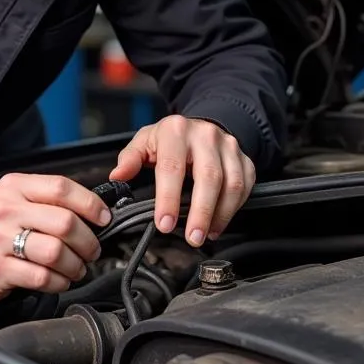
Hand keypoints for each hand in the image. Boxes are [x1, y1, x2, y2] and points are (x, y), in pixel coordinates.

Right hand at [0, 173, 110, 300]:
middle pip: (65, 223)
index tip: (103, 218)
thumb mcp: (18, 200)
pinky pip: (42, 278)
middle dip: (88, 242)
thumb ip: (51, 201)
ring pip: (56, 252)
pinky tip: (59, 279)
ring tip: (76, 267)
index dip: (90, 204)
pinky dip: (59, 282)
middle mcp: (5, 210)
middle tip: (92, 250)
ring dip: (76, 265)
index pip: (61, 188)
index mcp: (15, 187)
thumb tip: (97, 214)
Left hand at [110, 116, 255, 246]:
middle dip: (201, 212)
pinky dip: (234, 209)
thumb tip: (117, 176)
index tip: (164, 224)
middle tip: (192, 237)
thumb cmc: (171, 139)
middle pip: (209, 177)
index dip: (168, 199)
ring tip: (206, 234)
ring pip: (232, 184)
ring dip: (220, 215)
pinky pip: (245, 187)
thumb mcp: (145, 141)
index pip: (172, 168)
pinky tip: (219, 224)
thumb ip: (130, 159)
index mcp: (176, 131)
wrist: (202, 125)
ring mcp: (229, 147)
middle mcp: (205, 136)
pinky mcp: (245, 159)